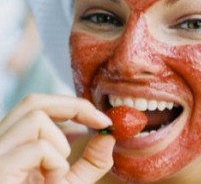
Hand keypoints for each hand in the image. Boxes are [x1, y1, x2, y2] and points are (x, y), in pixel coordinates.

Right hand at [0, 94, 114, 183]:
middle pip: (34, 102)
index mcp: (14, 144)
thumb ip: (90, 162)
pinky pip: (37, 147)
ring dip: (60, 144)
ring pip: (35, 117)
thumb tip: (109, 136)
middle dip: (75, 106)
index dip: (74, 105)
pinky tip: (49, 182)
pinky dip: (55, 163)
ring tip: (56, 173)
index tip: (104, 119)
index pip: (38, 105)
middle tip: (102, 122)